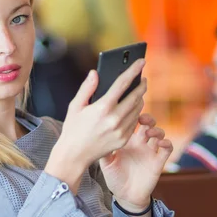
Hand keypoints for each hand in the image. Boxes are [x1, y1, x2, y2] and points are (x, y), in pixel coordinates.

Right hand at [45, 60, 146, 192]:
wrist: (74, 155)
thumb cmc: (73, 128)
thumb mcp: (75, 106)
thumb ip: (87, 88)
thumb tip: (96, 73)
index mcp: (102, 107)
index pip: (122, 83)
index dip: (133, 70)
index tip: (142, 61)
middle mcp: (114, 119)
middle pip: (135, 96)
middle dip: (141, 86)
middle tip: (143, 78)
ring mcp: (121, 130)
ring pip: (137, 109)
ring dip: (140, 99)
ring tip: (138, 93)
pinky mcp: (124, 139)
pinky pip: (134, 122)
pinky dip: (135, 113)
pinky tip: (132, 108)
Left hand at [100, 114, 172, 210]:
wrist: (126, 196)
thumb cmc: (115, 179)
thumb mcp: (106, 164)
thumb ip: (104, 152)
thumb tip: (99, 138)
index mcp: (127, 142)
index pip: (133, 123)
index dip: (133, 116)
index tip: (128, 114)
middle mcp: (140, 144)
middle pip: (148, 124)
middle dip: (147, 118)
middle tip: (142, 119)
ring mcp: (150, 152)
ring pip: (159, 134)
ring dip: (157, 130)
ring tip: (150, 133)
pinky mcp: (158, 162)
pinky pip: (167, 149)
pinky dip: (167, 143)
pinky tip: (161, 143)